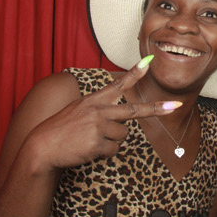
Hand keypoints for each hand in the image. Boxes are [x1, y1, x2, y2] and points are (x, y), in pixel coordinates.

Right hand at [30, 59, 180, 171]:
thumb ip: (98, 110)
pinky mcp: (97, 143)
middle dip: (156, 109)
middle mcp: (98, 110)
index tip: (149, 63)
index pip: (117, 84)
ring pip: (122, 136)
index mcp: (94, 100)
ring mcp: (98, 126)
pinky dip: (103, 153)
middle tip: (174, 107)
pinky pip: (113, 150)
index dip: (134, 73)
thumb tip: (121, 121)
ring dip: (111, 142)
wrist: (43, 146)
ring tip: (91, 140)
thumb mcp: (78, 111)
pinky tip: (88, 150)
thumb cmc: (60, 129)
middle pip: (133, 111)